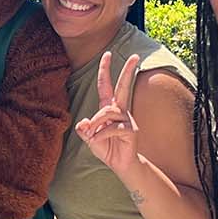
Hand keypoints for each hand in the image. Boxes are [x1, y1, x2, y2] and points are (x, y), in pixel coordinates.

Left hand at [74, 52, 142, 175]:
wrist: (119, 164)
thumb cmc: (106, 148)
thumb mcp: (90, 138)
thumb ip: (84, 129)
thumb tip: (82, 122)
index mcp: (109, 108)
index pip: (106, 85)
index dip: (105, 70)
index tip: (107, 54)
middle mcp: (120, 110)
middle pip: (124, 86)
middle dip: (128, 70)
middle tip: (135, 55)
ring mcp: (127, 119)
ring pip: (108, 112)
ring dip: (96, 123)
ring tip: (91, 136)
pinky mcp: (130, 130)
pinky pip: (113, 127)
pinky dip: (101, 134)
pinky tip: (96, 141)